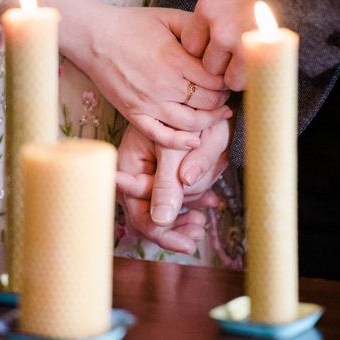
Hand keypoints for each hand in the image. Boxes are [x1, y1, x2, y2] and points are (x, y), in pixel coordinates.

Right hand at [73, 6, 232, 149]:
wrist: (94, 37)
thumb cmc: (131, 25)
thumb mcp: (167, 17)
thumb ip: (196, 26)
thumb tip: (219, 38)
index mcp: (174, 60)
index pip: (214, 79)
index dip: (226, 80)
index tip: (229, 77)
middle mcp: (164, 85)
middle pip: (207, 101)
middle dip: (222, 98)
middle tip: (226, 93)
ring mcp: (148, 103)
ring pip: (191, 122)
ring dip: (210, 120)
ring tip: (219, 113)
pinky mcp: (134, 114)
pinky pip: (161, 136)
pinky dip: (180, 142)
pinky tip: (195, 141)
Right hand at [116, 125, 217, 254]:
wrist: (207, 96)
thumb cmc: (190, 116)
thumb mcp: (177, 149)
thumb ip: (167, 184)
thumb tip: (161, 220)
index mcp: (130, 164)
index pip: (139, 211)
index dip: (163, 232)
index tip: (187, 243)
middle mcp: (137, 170)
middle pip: (151, 212)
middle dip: (176, 224)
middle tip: (198, 233)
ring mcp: (152, 169)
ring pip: (165, 204)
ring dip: (185, 212)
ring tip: (203, 220)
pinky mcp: (167, 167)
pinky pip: (176, 193)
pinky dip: (192, 200)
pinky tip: (209, 202)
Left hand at [181, 0, 256, 91]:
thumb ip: (217, 10)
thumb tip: (210, 33)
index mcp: (207, 8)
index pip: (191, 44)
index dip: (206, 49)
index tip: (219, 48)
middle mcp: (216, 27)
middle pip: (206, 63)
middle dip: (221, 64)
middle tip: (238, 57)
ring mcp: (235, 42)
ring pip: (224, 76)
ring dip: (236, 74)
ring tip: (252, 62)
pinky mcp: (254, 54)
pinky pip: (241, 82)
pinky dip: (249, 79)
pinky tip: (260, 67)